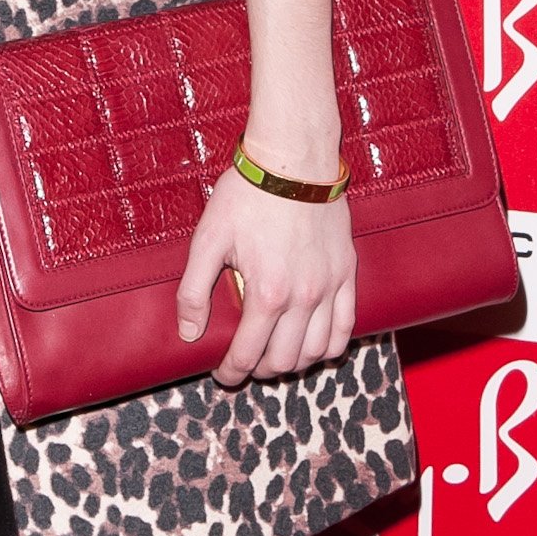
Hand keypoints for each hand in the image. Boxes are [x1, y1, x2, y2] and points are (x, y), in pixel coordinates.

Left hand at [175, 166, 355, 387]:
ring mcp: (330, 286)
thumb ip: (194, 291)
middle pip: (284, 360)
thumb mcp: (207, 240)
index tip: (223, 374)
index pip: (248, 354)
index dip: (231, 372)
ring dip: (294, 363)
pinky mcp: (347, 273)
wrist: (293, 161)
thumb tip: (189, 332)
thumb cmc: (246, 196)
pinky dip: (330, 346)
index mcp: (267, 293)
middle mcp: (303, 297)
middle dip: (260, 370)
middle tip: (246, 363)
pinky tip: (313, 345)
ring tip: (275, 355)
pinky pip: (346, 327)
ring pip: (318, 351)